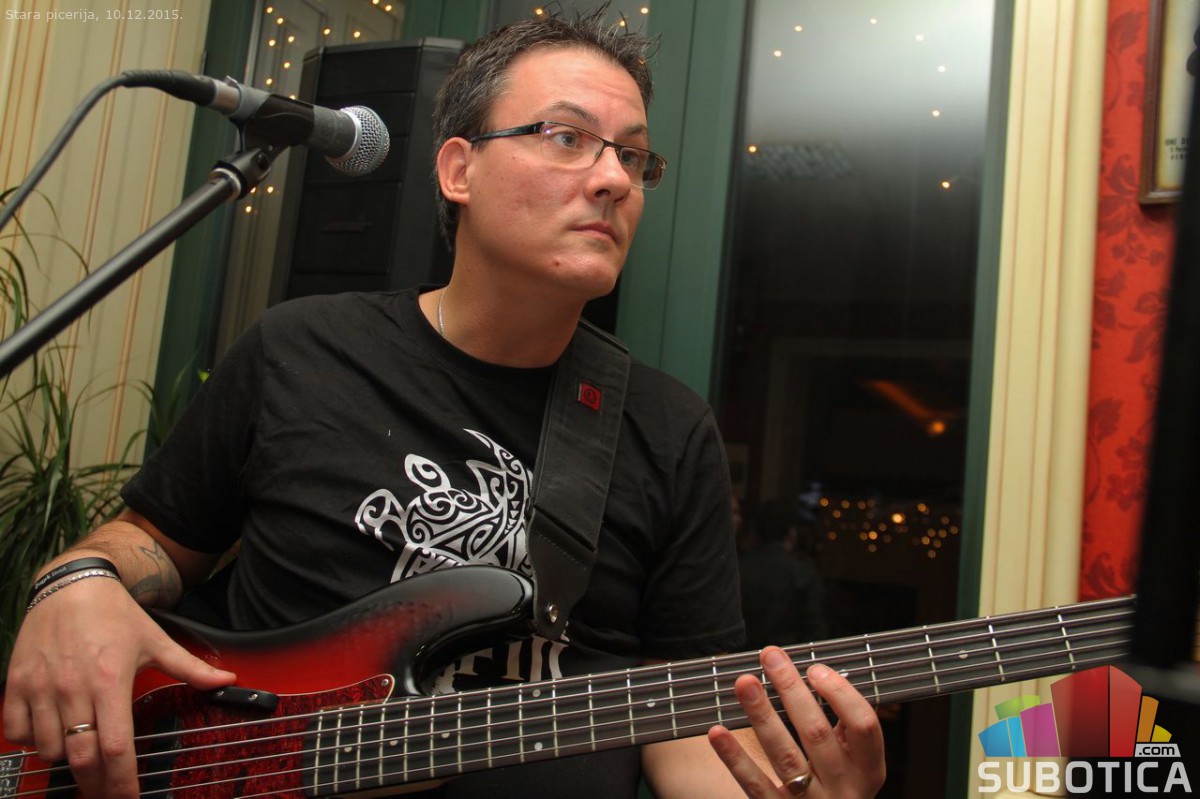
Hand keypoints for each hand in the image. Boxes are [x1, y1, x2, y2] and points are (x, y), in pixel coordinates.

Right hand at [3, 577, 235, 797]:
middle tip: (105, 795)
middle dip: (95, 786)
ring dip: (65, 761)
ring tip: (82, 753)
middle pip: (82, 758)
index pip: (116, 747)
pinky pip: (17, 733)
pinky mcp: (17, 684)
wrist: (71, 584)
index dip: (122, 782)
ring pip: (49, 750)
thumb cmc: (115, 614)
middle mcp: (73, 688)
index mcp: (111, 681)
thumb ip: (191, 668)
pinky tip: (50, 734)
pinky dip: (32, 742)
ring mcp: (41, 688)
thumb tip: (228, 681)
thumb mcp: (156, 640)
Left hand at [707, 646, 884, 797]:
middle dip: (791, 690)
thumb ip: (842, 728)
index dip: (840, 693)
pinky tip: (718, 732)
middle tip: (770, 657)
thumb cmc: (837, 785)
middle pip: (817, 733)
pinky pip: (756, 785)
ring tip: (745, 682)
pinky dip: (735, 758)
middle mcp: (844, 788)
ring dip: (762, 715)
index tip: (814, 669)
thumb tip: (817, 675)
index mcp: (868, 770)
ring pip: (785, 756)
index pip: (863, 725)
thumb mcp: (854, 762)